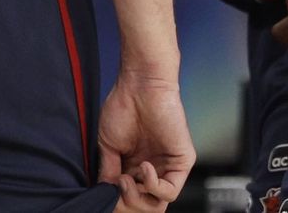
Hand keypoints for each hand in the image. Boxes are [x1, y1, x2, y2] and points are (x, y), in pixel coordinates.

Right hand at [97, 74, 193, 209]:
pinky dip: (153, 185)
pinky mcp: (182, 163)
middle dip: (126, 202)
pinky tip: (144, 167)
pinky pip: (171, 191)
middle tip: (116, 185)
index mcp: (135, 167)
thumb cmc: (123, 106)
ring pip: (158, 204)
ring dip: (138, 196)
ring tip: (126, 178)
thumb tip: (106, 193)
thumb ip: (108, 170)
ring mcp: (168, 168)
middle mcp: (153, 171)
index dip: (117, 200)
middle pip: (144, 206)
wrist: (139, 86)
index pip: (130, 198)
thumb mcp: (108, 145)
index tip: (105, 190)